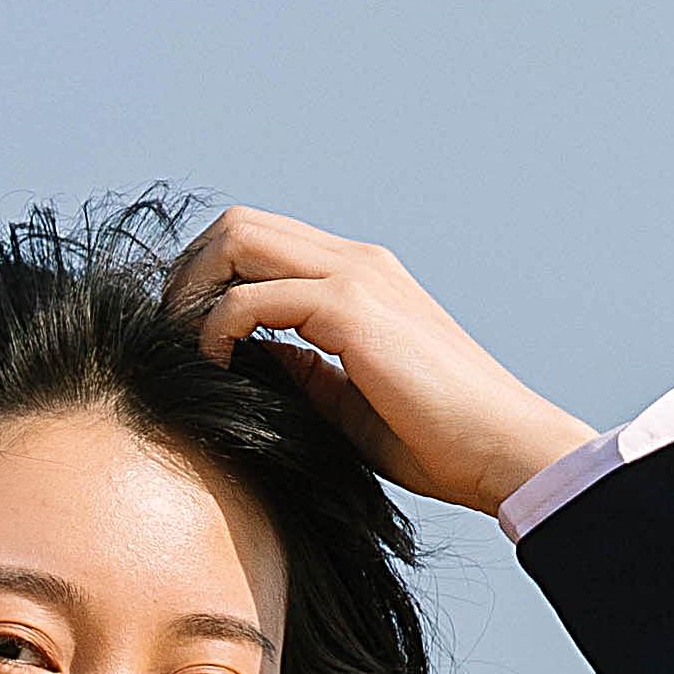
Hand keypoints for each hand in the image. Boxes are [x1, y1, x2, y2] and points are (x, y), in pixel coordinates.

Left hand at [164, 210, 594, 518]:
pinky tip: (219, 370)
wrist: (501, 449)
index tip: (188, 337)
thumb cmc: (437, 439)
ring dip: (193, 291)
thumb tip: (249, 358)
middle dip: (189, 274)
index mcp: (361, 278)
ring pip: (237, 237)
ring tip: (186, 349)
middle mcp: (356, 262)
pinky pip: (249, 299)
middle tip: (172, 336)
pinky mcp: (351, 308)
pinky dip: (216, 330)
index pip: (262, 243)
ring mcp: (355, 276)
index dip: (211, 281)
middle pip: (237, 223)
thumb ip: (302, 369)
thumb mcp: (348, 399)